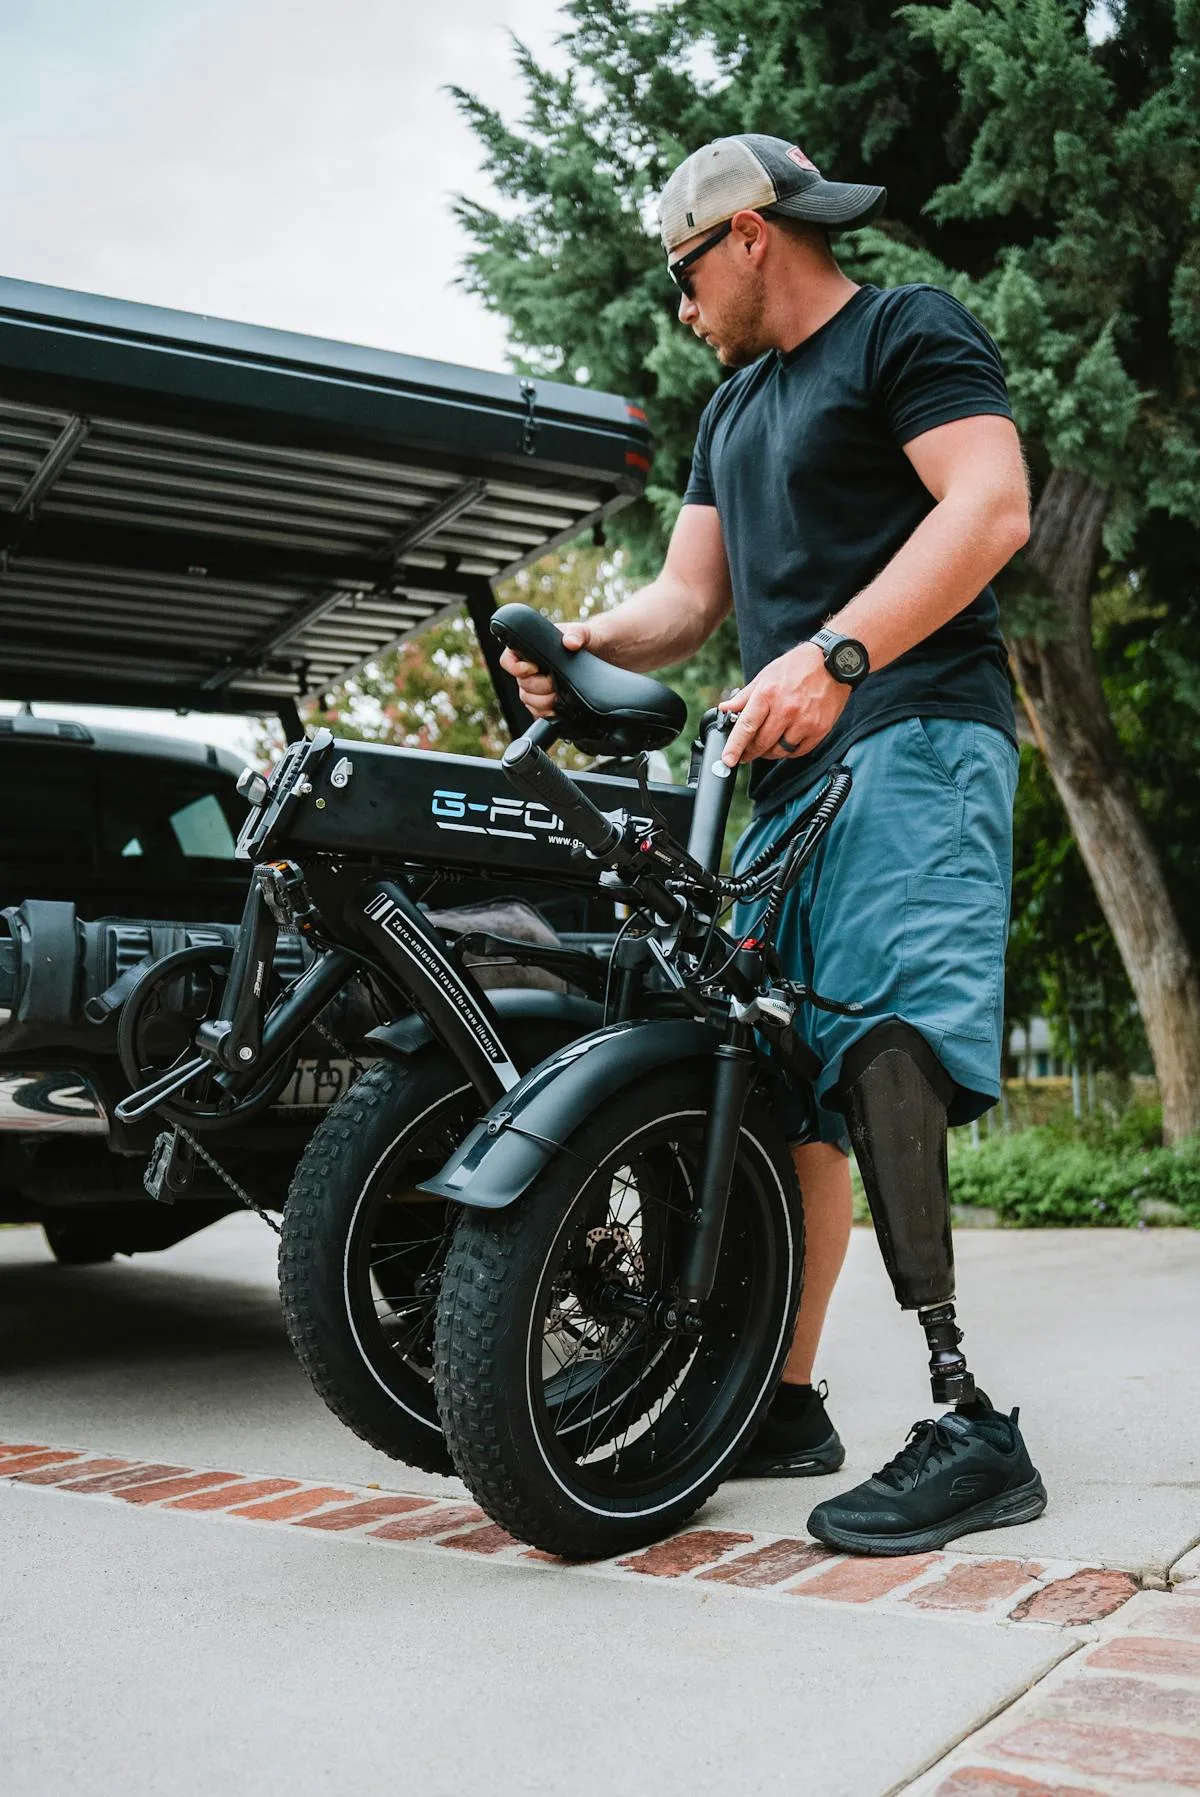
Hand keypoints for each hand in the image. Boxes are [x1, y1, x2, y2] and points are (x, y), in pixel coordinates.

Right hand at [499, 623, 590, 719]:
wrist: (598, 655)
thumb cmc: (587, 639)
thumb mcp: (584, 633)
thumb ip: (577, 633)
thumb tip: (571, 642)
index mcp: (530, 649)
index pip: (507, 660)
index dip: (516, 668)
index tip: (536, 668)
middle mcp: (529, 667)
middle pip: (521, 684)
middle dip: (540, 686)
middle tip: (556, 682)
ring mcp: (536, 685)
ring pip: (528, 700)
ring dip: (544, 701)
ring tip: (560, 694)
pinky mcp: (546, 699)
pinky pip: (537, 712)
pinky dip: (547, 713)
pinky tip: (559, 708)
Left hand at [719, 642, 850, 765]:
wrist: (834, 663)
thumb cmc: (797, 667)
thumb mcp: (766, 676)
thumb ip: (744, 696)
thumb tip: (725, 709)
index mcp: (768, 694)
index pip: (746, 727)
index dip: (734, 747)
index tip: (728, 761)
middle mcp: (786, 709)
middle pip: (762, 743)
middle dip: (750, 752)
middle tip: (746, 754)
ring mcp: (805, 721)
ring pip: (779, 751)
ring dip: (770, 752)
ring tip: (768, 743)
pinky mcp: (819, 729)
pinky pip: (798, 751)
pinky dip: (789, 750)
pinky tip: (787, 740)